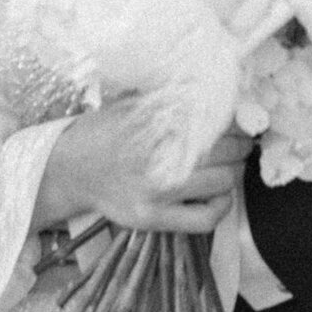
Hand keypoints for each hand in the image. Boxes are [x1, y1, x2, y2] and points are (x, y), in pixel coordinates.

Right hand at [34, 102, 249, 235]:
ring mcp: (155, 192)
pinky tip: (219, 195)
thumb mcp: (134, 104)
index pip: (216, 122)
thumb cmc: (105, 132)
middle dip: (239, 146)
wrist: (70, 168)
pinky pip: (205, 218)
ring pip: (221, 182)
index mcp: (156, 124)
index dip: (236, 124)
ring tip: (230, 166)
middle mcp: (157, 157)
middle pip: (224, 151)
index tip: (241, 124)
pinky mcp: (151, 218)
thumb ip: (171, 101)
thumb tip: (216, 93)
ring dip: (233, 172)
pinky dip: (221, 206)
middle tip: (242, 143)